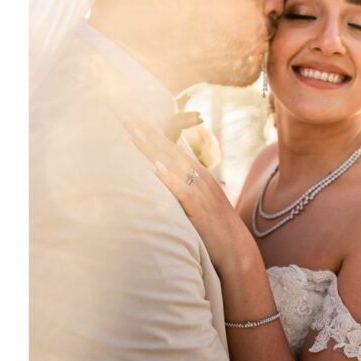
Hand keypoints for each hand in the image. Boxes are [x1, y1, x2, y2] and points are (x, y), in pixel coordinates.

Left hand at [125, 119, 255, 274]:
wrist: (236, 247)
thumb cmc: (213, 225)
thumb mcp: (198, 199)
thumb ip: (181, 186)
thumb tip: (159, 175)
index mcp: (196, 172)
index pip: (169, 145)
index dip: (151, 130)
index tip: (131, 115)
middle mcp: (198, 175)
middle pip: (167, 147)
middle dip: (146, 130)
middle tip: (125, 113)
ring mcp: (200, 190)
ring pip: (173, 163)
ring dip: (153, 147)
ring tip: (135, 132)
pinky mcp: (199, 208)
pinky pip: (182, 190)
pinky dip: (169, 177)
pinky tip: (156, 167)